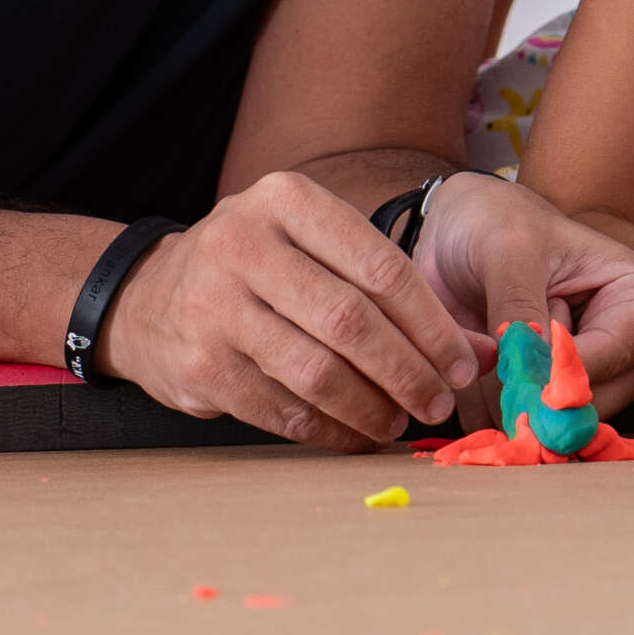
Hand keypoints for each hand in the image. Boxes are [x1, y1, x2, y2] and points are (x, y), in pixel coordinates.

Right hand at [97, 171, 479, 453]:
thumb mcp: (314, 249)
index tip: (463, 363)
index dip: (431, 323)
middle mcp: (244, 243)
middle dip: (407, 371)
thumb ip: (392, 290)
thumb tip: (486, 349)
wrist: (148, 296)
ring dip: (371, 408)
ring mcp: (214, 305)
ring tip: (398, 422)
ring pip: (318, 371)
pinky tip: (355, 434)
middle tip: (438, 403)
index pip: (380, 264)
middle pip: (351, 320)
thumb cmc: (258, 269)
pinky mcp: (200, 364)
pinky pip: (284, 410)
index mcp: (286, 200)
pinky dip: (330, 430)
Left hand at [416, 171, 633, 426]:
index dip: (560, 374)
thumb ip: (519, 306)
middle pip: (592, 403)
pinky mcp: (560, 400)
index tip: (512, 375)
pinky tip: (470, 370)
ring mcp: (600, 380)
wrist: (462, 229)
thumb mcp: (508, 249)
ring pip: (556, 423)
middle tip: (486, 360)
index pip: (613, 357)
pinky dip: (488, 408)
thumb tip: (528, 371)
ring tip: (478, 348)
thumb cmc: (499, 223)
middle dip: (530, 391)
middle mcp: (633, 350)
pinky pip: (525, 428)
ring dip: (504, 399)